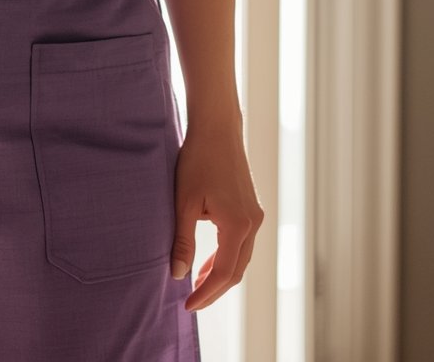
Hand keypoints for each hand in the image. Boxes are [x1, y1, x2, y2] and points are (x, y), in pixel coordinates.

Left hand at [170, 119, 264, 310]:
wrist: (217, 128)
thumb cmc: (198, 160)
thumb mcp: (184, 201)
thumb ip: (182, 240)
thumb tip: (178, 274)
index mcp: (238, 226)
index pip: (223, 273)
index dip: (205, 293)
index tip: (187, 305)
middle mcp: (253, 225)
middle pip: (236, 270)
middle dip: (214, 289)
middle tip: (191, 300)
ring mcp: (255, 216)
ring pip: (241, 258)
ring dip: (221, 274)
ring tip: (197, 283)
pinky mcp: (251, 208)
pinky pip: (242, 244)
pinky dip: (227, 257)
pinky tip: (210, 259)